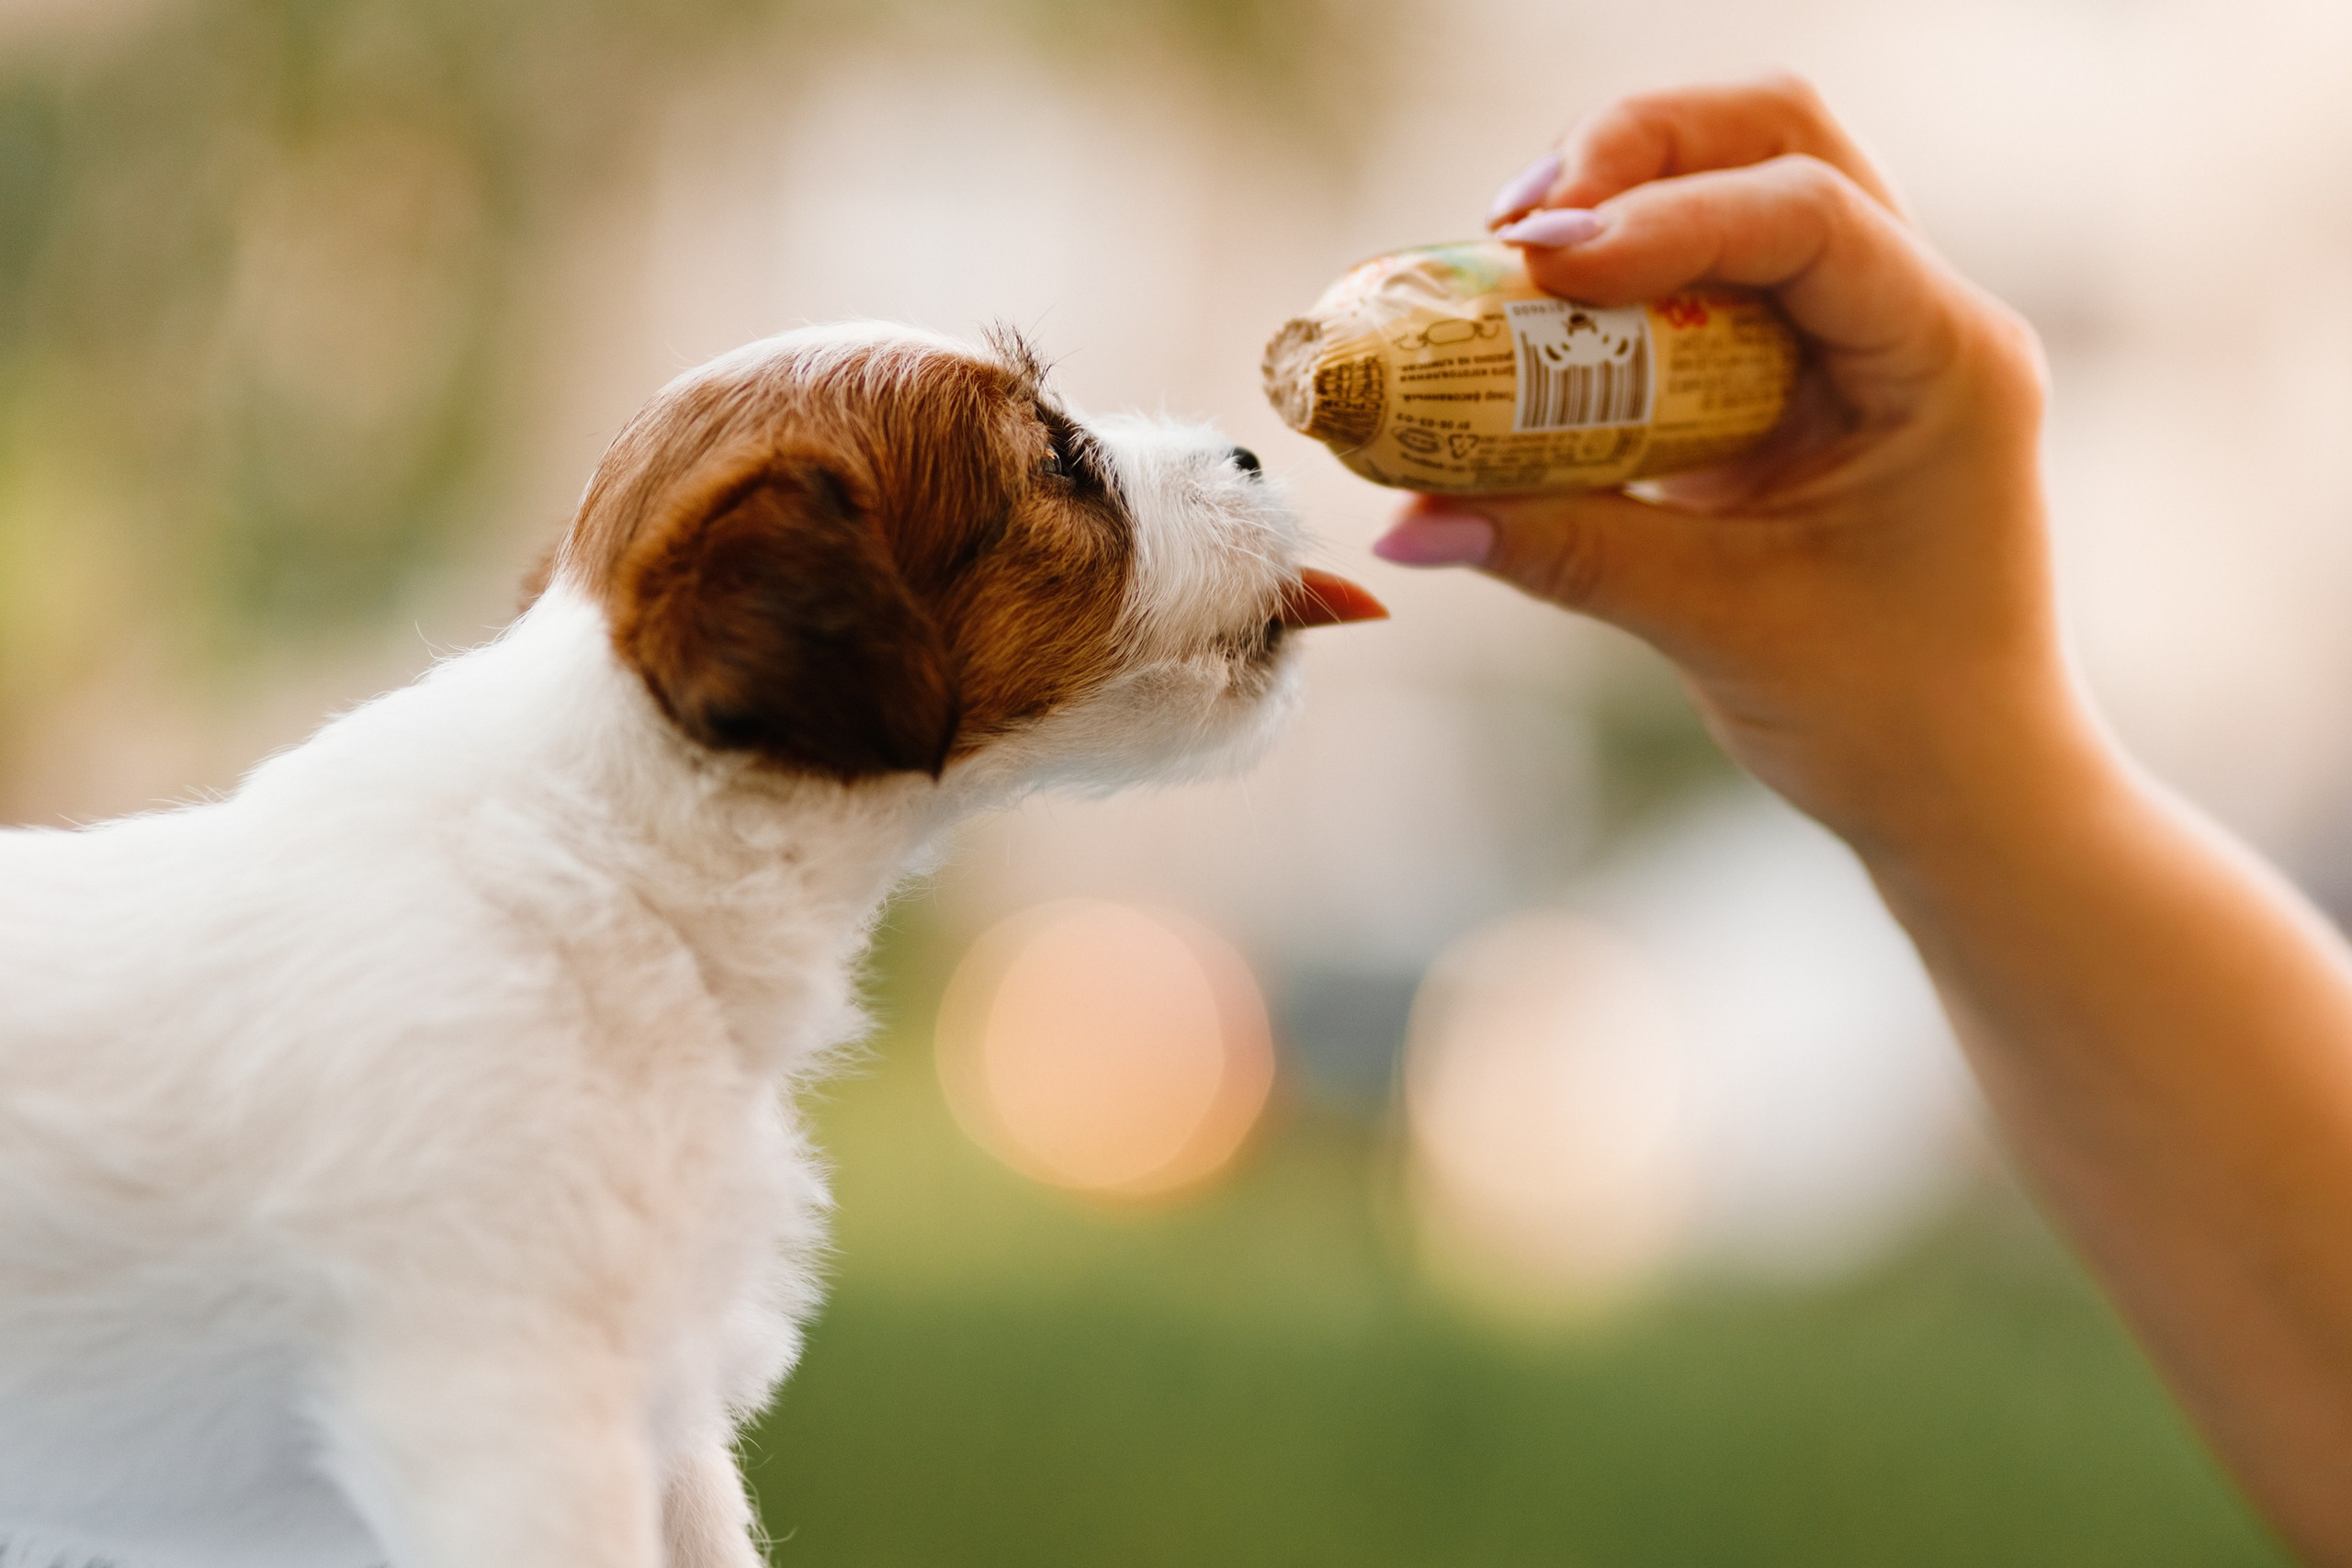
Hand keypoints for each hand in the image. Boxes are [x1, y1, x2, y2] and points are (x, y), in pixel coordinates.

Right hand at [1378, 75, 2097, 861]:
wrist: (1963, 784)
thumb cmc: (1887, 715)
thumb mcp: (1717, 625)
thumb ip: (1564, 552)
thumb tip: (1404, 521)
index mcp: (1947, 361)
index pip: (1810, 216)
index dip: (1664, 218)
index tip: (1537, 263)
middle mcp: (1921, 316)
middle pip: (1783, 138)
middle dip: (1639, 154)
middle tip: (1515, 231)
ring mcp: (1868, 334)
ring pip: (1751, 179)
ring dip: (1627, 196)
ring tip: (1513, 263)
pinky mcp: (1810, 371)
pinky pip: (1714, 273)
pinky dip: (1625, 275)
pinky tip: (1543, 315)